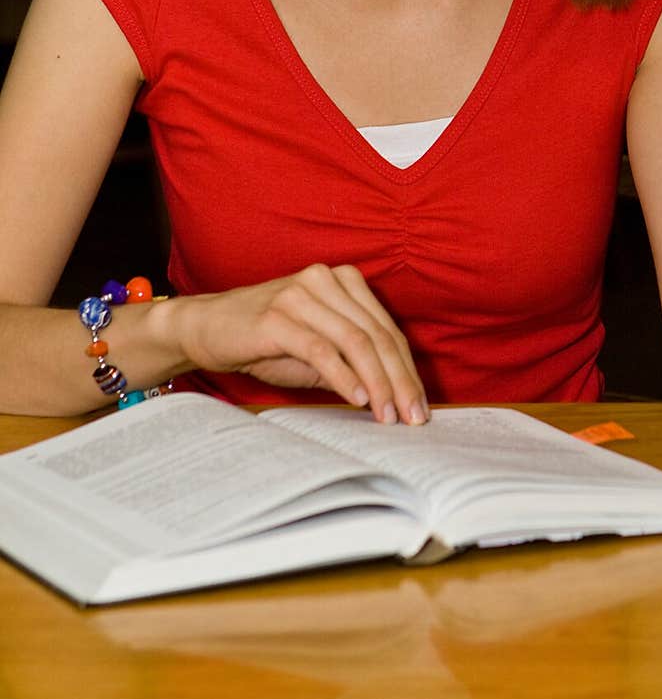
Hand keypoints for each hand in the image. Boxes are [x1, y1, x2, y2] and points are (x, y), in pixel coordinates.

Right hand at [173, 264, 429, 425]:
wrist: (204, 327)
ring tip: (389, 417)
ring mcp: (301, 294)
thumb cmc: (264, 341)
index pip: (387, 329)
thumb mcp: (316, 351)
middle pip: (378, 335)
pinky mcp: (277, 316)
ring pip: (356, 341)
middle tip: (414, 419)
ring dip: (378, 383)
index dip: (407, 370)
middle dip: (400, 381)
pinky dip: (345, 376)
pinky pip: (322, 349)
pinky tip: (358, 399)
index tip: (420, 407)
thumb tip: (393, 399)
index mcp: (342, 281)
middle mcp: (325, 280)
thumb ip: (352, 363)